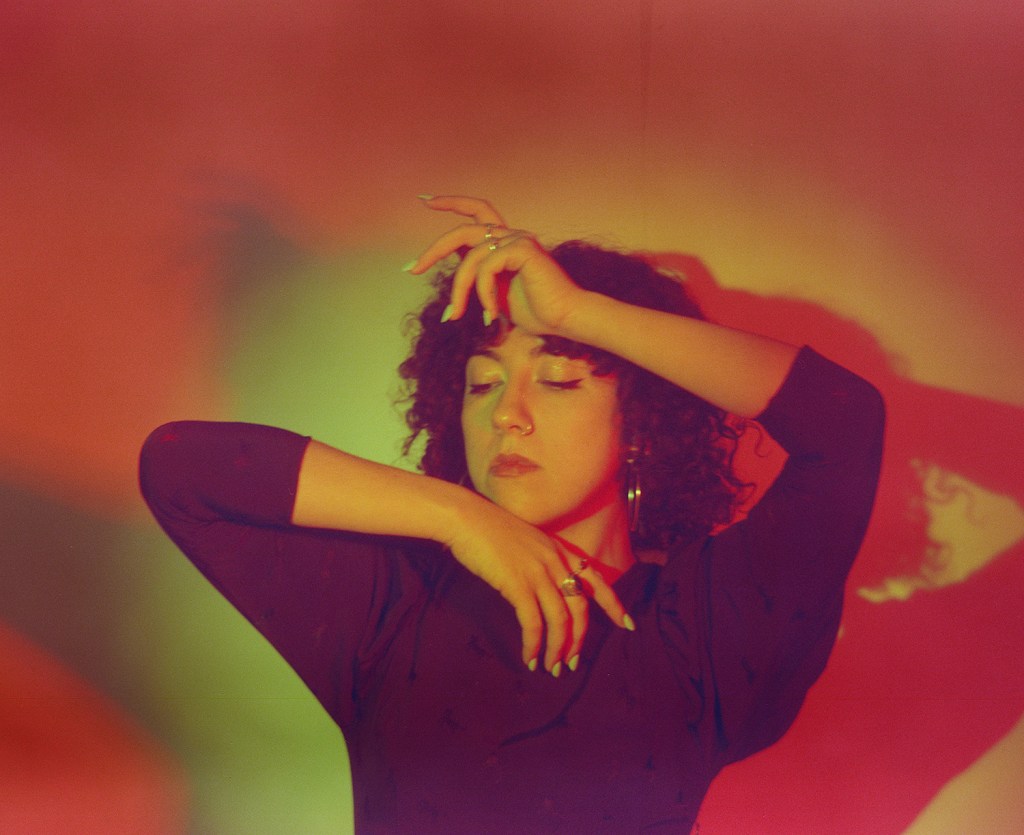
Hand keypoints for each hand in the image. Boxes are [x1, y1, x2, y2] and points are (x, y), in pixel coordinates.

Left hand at [408, 195, 585, 336]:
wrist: (564, 319)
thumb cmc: (535, 312)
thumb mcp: (495, 293)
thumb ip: (478, 277)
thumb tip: (454, 276)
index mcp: (504, 241)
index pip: (475, 210)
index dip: (451, 202)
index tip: (425, 200)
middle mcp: (510, 234)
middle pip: (462, 232)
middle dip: (433, 250)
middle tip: (412, 269)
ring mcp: (517, 239)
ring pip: (470, 259)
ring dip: (459, 290)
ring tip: (456, 315)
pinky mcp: (522, 249)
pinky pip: (487, 267)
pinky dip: (482, 292)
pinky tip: (489, 313)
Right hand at [446, 490, 631, 675]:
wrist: (466, 518)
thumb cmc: (490, 530)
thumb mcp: (528, 542)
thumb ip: (542, 562)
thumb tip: (545, 589)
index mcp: (560, 551)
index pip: (596, 579)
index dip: (613, 604)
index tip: (627, 624)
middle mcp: (555, 562)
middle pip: (580, 608)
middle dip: (579, 640)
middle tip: (572, 663)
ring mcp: (537, 573)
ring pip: (560, 619)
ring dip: (558, 648)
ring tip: (551, 668)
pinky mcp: (517, 584)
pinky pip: (533, 622)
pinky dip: (534, 644)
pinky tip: (530, 657)